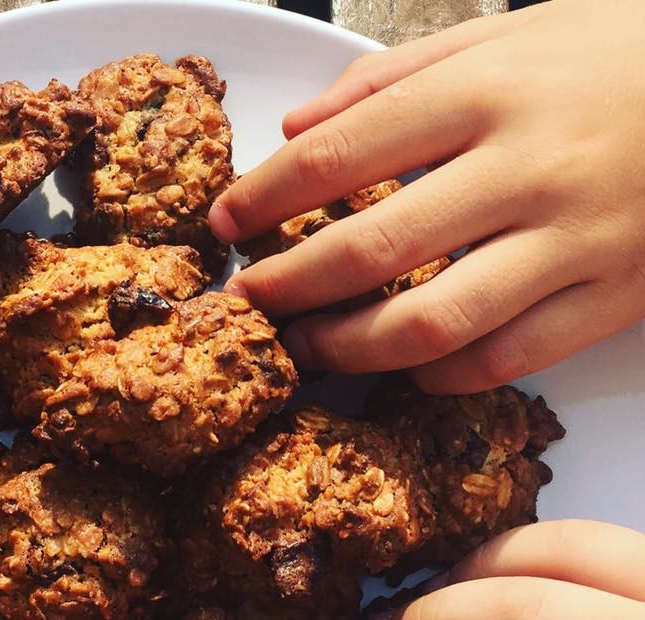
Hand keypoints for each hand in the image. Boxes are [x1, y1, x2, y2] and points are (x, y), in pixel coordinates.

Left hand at [210, 0, 644, 392]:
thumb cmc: (621, 54)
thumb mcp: (510, 33)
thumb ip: (395, 77)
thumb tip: (297, 126)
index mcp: (488, 92)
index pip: (340, 154)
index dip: (266, 197)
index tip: (225, 223)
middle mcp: (524, 169)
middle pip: (371, 250)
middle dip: (288, 286)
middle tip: (248, 303)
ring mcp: (572, 242)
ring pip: (432, 323)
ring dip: (349, 348)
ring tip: (307, 348)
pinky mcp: (610, 297)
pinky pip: (505, 360)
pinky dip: (439, 375)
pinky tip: (406, 367)